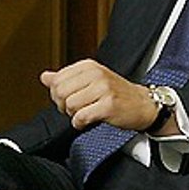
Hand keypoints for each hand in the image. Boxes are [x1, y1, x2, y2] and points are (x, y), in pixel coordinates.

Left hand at [40, 59, 157, 131]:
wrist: (143, 105)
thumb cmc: (118, 94)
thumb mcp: (92, 81)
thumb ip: (67, 78)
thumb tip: (45, 77)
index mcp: (89, 66)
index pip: (57, 80)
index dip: (58, 94)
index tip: (70, 99)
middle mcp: (96, 74)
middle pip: (60, 92)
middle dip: (64, 105)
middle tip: (77, 108)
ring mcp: (104, 88)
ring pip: (69, 105)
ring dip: (74, 115)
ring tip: (86, 113)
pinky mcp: (108, 105)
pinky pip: (81, 117)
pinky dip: (80, 123)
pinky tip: (89, 121)